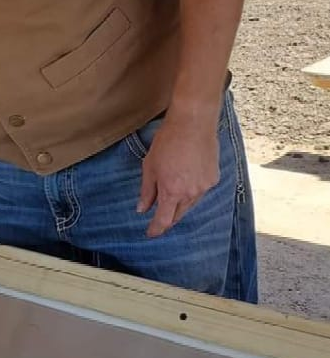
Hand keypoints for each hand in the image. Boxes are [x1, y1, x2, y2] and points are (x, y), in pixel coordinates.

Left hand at [137, 112, 219, 237]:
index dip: (156, 229)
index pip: (164, 220)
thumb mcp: (150, 167)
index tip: (150, 233)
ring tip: (172, 193)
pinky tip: (186, 179)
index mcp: (172, 192)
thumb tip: (142, 209)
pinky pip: (200, 191)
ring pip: (190, 204)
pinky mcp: (213, 178)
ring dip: (180, 204)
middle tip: (159, 218)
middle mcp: (190, 193)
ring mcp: (204, 187)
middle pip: (178, 215)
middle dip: (168, 218)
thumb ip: (147, 191)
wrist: (193, 124)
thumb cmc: (167, 142)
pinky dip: (192, 190)